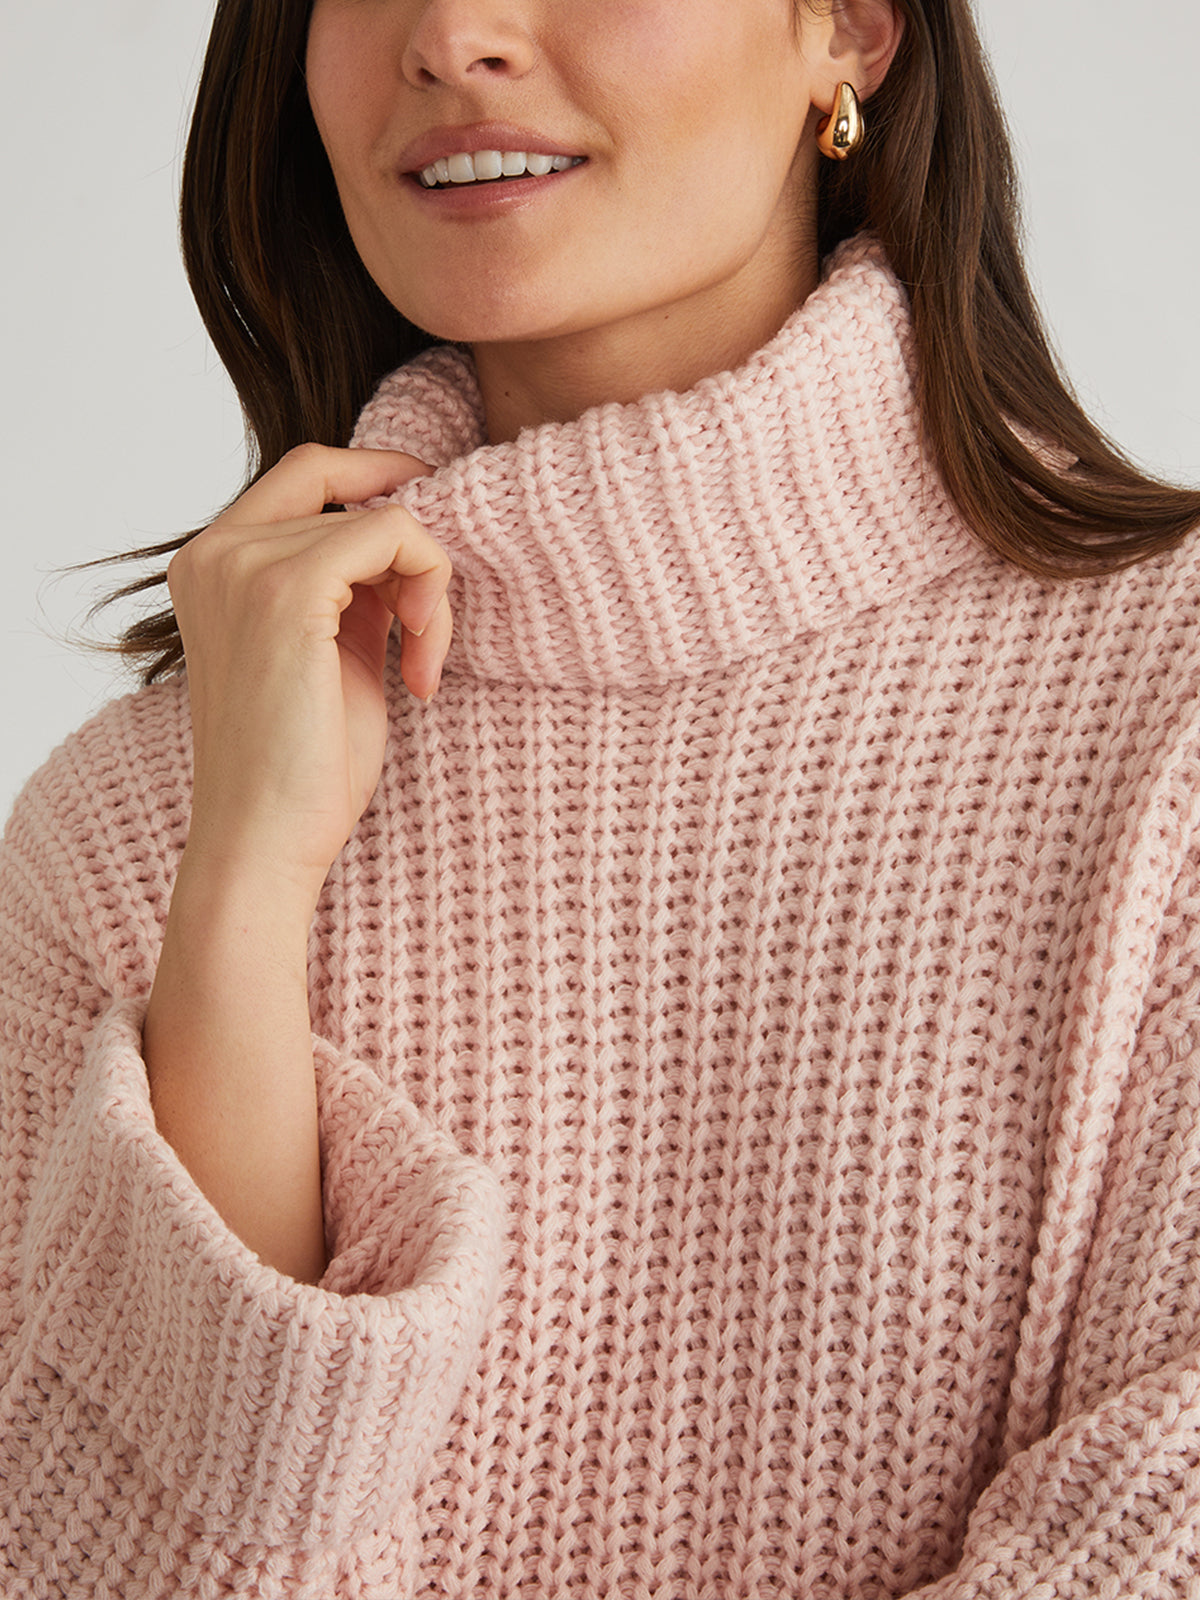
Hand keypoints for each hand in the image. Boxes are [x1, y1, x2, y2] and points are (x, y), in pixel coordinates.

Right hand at [167, 444, 450, 908]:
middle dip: (414, 552)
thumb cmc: (302, 767)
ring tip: (420, 668)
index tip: (430, 544)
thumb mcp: (330, 651)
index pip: (309, 473)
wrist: (265, 843)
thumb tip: (408, 532)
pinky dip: (431, 596)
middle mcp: (216, 551)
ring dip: (430, 593)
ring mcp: (245, 565)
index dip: (381, 481)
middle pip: (351, 489)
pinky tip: (420, 667)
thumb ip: (353, 587)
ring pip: (387, 519)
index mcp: (214, 564)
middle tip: (428, 629)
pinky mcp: (288, 588)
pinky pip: (397, 537)